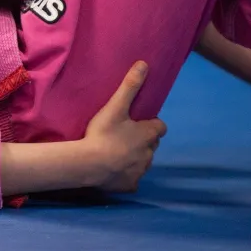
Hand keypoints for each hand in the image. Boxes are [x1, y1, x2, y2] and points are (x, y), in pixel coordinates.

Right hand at [82, 61, 167, 192]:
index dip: (151, 124)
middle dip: (143, 141)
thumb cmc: (104, 134)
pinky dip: (126, 175)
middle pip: (151, 145)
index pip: (160, 128)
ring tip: (116, 153)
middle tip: (123, 136)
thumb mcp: (116, 107)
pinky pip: (132, 179)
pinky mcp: (131, 185)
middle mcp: (150, 154)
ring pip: (142, 162)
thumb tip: (144, 64)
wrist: (90, 164)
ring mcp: (141, 171)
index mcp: (148, 135)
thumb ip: (130, 86)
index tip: (138, 122)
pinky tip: (113, 171)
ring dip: (134, 158)